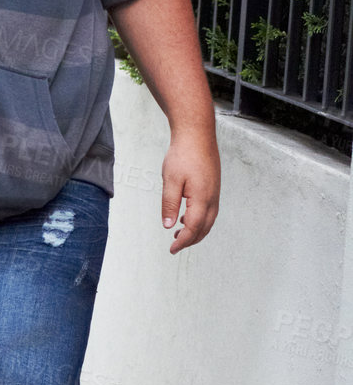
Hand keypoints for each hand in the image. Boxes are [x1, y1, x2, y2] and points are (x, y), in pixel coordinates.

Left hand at [161, 127, 220, 253]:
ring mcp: (215, 192)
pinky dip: (200, 219)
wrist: (197, 134)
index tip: (172, 249)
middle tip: (175, 246)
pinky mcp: (213, 187)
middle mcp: (212, 198)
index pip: (194, 228)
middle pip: (204, 228)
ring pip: (209, 220)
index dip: (183, 241)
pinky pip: (210, 210)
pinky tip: (187, 216)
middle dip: (191, 240)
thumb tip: (168, 226)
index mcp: (202, 198)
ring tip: (179, 234)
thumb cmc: (183, 155)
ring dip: (196, 231)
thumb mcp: (170, 180)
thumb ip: (170, 204)